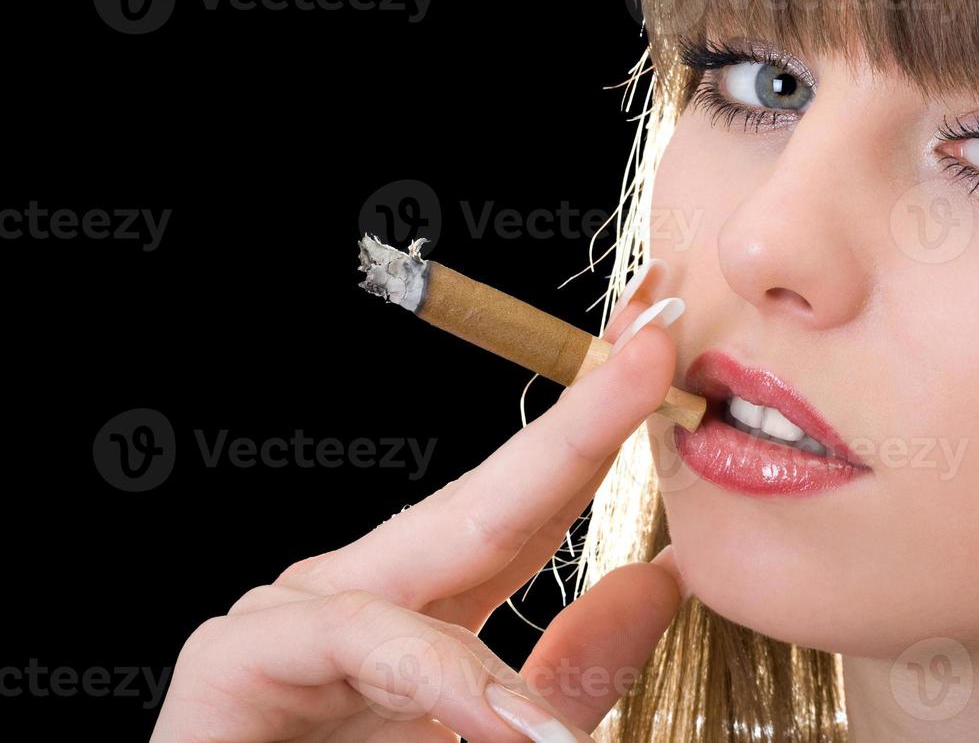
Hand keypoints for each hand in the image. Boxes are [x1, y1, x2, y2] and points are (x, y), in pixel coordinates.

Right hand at [151, 271, 685, 740]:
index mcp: (425, 613)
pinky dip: (444, 673)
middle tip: (659, 344)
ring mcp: (295, 614)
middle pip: (490, 495)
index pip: (526, 511)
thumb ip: (573, 670)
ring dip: (547, 499)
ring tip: (654, 542)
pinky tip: (513, 716)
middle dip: (584, 418)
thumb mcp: (503, 732)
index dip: (601, 443)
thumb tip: (661, 579)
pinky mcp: (236, 656)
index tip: (673, 380)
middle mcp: (363, 596)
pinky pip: (362, 636)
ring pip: (436, 543)